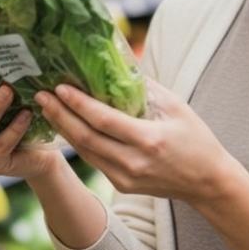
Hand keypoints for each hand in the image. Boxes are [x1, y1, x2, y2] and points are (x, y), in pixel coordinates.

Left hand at [35, 78, 239, 207]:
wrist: (207, 182)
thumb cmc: (196, 139)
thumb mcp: (177, 107)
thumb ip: (146, 88)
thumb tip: (120, 64)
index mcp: (149, 140)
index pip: (104, 120)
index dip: (78, 104)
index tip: (60, 88)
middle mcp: (133, 162)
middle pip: (86, 138)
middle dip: (60, 115)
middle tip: (41, 96)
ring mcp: (125, 177)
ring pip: (85, 151)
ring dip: (64, 129)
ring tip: (47, 108)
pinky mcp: (122, 184)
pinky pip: (94, 160)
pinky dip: (78, 142)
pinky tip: (68, 126)